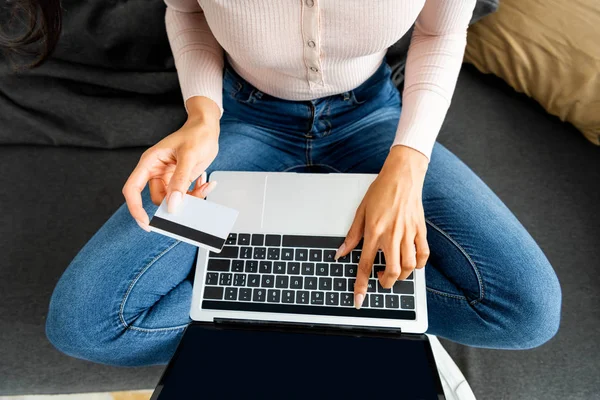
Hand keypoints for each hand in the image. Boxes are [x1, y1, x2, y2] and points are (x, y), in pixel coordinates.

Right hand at [122, 97, 220, 230]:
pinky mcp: (181, 180)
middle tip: (192, 200)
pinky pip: (185, 195)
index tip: (146, 222)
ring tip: (204, 185)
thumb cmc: (196, 135)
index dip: (135, 208)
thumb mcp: (189, 156)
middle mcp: (156, 171)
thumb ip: (180, 181)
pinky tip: (206, 182)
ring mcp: (169, 177)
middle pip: (157, 199)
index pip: (132, 189)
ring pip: (173, 200)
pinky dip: (197, 193)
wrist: (208, 128)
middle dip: (174, 203)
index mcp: (149, 162)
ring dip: (190, 199)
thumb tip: (172, 205)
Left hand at [335, 145, 429, 308]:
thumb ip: (352, 235)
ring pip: (408, 267)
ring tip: (393, 272)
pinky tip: (410, 263)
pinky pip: (423, 255)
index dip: (361, 285)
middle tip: (379, 280)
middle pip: (391, 271)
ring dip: (400, 276)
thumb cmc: (380, 190)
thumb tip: (341, 253)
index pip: (364, 264)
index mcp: (374, 231)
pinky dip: (418, 264)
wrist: (402, 176)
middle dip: (385, 283)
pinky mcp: (420, 230)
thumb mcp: (360, 211)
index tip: (359, 299)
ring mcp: (408, 233)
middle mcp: (392, 235)